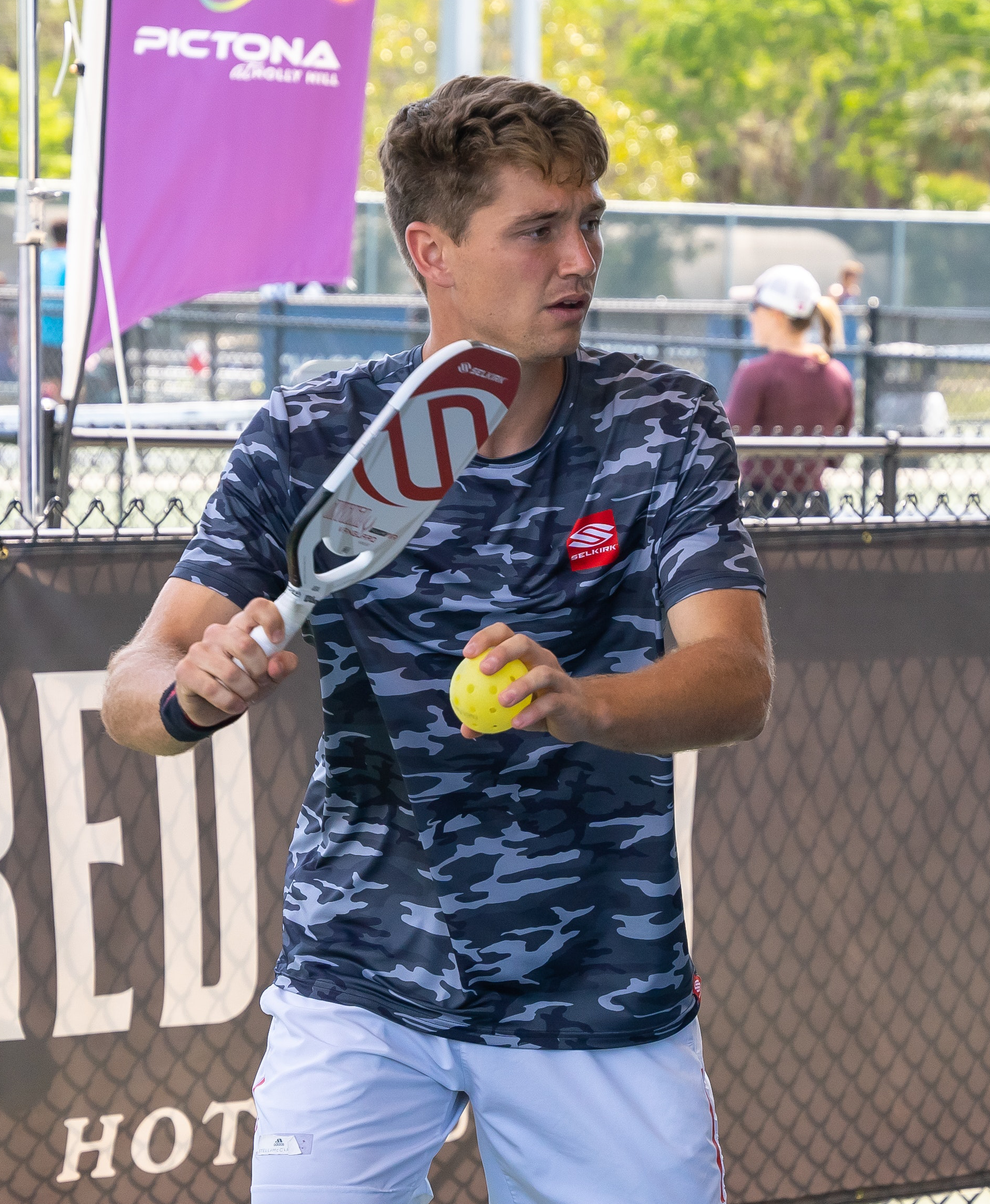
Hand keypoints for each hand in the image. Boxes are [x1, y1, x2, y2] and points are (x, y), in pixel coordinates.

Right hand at [174, 597, 297, 726]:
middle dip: (260, 672)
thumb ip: (283, 666)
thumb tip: (277, 665)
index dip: (271, 620)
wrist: (211, 705)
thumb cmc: (243, 682)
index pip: (258, 607)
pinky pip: (212, 689)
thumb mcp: (271, 675)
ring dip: (246, 691)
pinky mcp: (185, 670)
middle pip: (245, 645)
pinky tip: (235, 704)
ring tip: (248, 696)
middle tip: (262, 684)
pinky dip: (230, 702)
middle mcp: (219, 632)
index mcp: (242, 625)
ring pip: (231, 672)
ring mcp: (199, 649)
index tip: (278, 640)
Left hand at [460, 623, 606, 744]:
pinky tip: (517, 723)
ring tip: (501, 701)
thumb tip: (464, 730)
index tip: (467, 654)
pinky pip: (551, 702)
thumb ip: (489, 715)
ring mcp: (558, 677)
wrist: (580, 716)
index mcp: (524, 655)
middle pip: (523, 643)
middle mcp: (541, 659)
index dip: (485, 638)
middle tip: (484, 670)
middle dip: (502, 652)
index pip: (504, 634)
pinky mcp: (568, 699)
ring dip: (521, 686)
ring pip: (541, 673)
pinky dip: (533, 712)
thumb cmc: (539, 705)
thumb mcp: (513, 708)